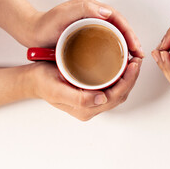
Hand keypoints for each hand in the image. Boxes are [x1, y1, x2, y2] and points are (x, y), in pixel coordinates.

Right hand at [24, 58, 141, 120]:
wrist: (32, 79)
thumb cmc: (42, 82)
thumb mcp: (56, 89)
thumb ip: (78, 98)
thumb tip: (102, 99)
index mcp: (85, 108)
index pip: (115, 96)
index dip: (128, 81)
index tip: (133, 65)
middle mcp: (92, 107)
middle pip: (121, 94)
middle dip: (132, 78)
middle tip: (137, 60)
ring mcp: (92, 100)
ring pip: (118, 91)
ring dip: (128, 77)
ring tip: (133, 61)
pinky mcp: (92, 92)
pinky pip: (112, 86)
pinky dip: (121, 76)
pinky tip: (123, 65)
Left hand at [25, 0, 143, 57]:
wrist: (32, 33)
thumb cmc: (44, 25)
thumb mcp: (62, 15)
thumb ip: (83, 9)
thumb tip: (108, 13)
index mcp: (92, 7)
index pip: (118, 19)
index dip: (129, 33)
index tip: (135, 47)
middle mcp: (94, 14)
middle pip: (120, 26)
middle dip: (132, 40)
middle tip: (138, 55)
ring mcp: (92, 24)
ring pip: (115, 34)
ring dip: (126, 45)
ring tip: (132, 59)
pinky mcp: (88, 33)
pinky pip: (107, 39)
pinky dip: (116, 48)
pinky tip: (118, 59)